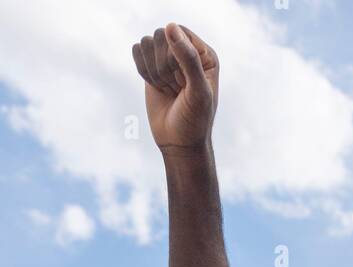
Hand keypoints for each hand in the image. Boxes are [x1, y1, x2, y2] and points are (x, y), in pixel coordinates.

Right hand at [132, 24, 218, 149]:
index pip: (179, 33)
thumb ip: (188, 58)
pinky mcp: (151, 65)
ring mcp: (168, 57)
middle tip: (177, 90)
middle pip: (161, 36)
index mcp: (204, 53)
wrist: (179, 143)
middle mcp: (187, 51)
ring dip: (154, 72)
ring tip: (169, 90)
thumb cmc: (194, 120)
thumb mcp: (197, 91)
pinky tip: (157, 87)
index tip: (184, 82)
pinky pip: (137, 51)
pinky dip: (144, 72)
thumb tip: (170, 26)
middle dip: (164, 67)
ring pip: (147, 43)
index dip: (175, 57)